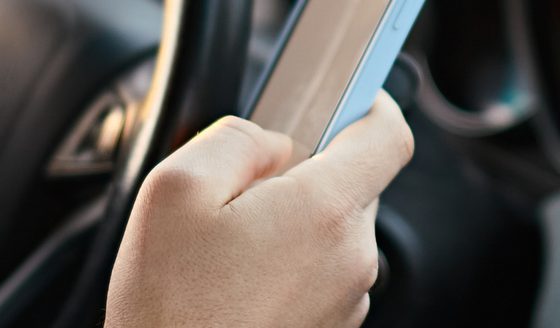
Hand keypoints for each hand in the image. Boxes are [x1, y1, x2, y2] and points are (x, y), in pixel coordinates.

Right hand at [104, 92, 414, 326]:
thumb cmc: (171, 307)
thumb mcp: (175, 188)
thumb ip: (237, 140)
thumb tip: (273, 140)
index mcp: (323, 211)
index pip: (388, 137)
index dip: (369, 108)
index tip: (347, 101)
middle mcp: (351, 257)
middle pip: (354, 184)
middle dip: (305, 175)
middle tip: (243, 195)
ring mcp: (346, 299)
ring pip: (334, 231)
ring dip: (293, 225)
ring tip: (230, 251)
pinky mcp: (331, 327)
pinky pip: (322, 273)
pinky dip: (289, 265)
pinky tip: (238, 283)